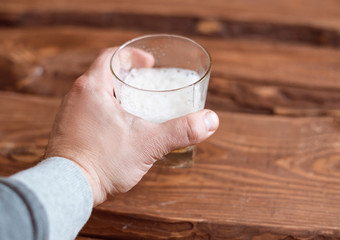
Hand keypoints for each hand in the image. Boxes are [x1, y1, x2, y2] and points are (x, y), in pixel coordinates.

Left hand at [45, 47, 218, 205]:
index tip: (150, 65)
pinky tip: (120, 127)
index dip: (133, 56)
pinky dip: (107, 111)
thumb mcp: (149, 143)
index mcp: (92, 87)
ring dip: (117, 94)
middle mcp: (76, 96)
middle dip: (129, 76)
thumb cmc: (102, 163)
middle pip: (105, 74)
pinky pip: (89, 111)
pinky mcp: (68, 131)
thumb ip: (181, 130)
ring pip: (97, 93)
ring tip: (137, 105)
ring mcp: (69, 114)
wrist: (69, 190)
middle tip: (147, 85)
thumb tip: (211, 120)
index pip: (112, 56)